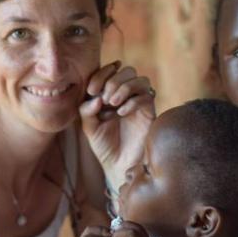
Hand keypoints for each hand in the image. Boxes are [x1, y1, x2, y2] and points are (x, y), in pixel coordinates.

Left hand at [79, 61, 155, 191]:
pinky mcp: (151, 113)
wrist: (120, 166)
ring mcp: (141, 103)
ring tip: (113, 103)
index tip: (91, 90)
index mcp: (112, 93)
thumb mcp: (89, 127)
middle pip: (128, 70)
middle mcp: (128, 95)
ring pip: (141, 79)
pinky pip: (147, 96)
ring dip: (125, 87)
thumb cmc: (105, 146)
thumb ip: (86, 110)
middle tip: (104, 99)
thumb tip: (96, 97)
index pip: (110, 71)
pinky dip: (133, 101)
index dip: (101, 75)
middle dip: (114, 81)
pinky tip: (121, 113)